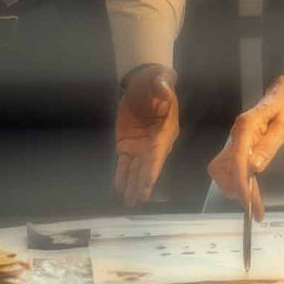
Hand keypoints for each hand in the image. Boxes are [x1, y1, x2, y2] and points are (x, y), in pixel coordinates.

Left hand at [115, 64, 179, 207]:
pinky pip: (124, 164)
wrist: (145, 82)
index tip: (148, 182)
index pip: (158, 153)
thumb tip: (164, 89)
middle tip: (139, 199)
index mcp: (164, 132)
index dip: (153, 167)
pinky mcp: (126, 145)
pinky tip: (119, 188)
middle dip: (143, 183)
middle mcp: (154, 144)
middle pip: (147, 166)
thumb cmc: (156, 83)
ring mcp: (140, 146)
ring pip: (136, 169)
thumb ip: (163, 87)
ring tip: (129, 202)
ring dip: (132, 185)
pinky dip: (122, 175)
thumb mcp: (160, 81)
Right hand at [207, 74, 283, 221]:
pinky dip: (237, 180)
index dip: (242, 184)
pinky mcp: (239, 144)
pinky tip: (249, 189)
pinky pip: (231, 165)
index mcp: (246, 127)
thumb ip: (269, 146)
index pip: (238, 161)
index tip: (249, 202)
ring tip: (253, 201)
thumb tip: (254, 168)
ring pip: (223, 169)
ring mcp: (236, 139)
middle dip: (237, 190)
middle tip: (254, 208)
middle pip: (224, 168)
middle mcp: (236, 134)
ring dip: (235, 187)